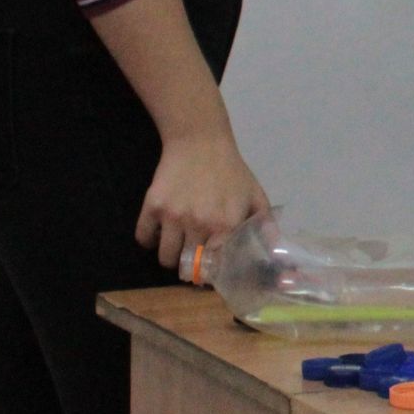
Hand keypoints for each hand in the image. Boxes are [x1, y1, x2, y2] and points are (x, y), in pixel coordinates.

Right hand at [136, 131, 270, 269]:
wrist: (200, 142)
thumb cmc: (230, 171)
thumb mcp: (254, 194)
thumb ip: (263, 223)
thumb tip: (270, 247)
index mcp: (225, 225)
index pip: (214, 265)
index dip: (211, 272)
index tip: (209, 270)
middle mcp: (198, 224)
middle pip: (186, 265)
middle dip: (189, 266)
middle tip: (191, 259)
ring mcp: (173, 216)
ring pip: (164, 256)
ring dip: (170, 256)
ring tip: (177, 246)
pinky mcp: (152, 206)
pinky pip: (143, 237)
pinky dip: (148, 240)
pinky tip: (159, 233)